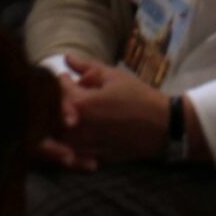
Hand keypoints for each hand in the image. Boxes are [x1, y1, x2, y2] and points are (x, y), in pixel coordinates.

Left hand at [45, 54, 170, 165]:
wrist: (164, 126)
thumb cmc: (140, 97)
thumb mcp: (115, 76)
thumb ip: (87, 67)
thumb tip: (67, 57)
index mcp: (81, 103)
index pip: (57, 89)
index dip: (62, 80)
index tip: (70, 77)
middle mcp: (77, 127)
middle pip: (52, 116)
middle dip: (59, 104)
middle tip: (72, 97)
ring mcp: (83, 145)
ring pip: (58, 137)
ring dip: (62, 125)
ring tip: (76, 115)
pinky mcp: (91, 158)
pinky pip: (71, 154)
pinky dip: (69, 145)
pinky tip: (82, 134)